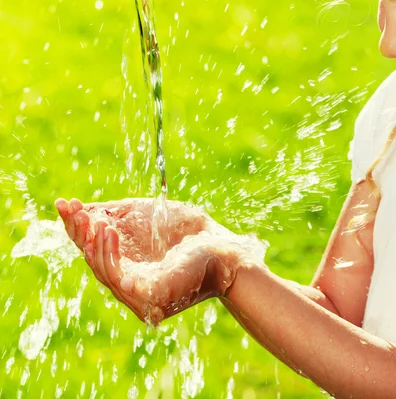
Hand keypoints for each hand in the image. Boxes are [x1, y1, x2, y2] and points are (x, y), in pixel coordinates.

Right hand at [55, 197, 267, 324]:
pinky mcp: (147, 297)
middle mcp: (129, 285)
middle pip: (93, 260)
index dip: (78, 227)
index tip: (64, 204)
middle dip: (79, 233)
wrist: (224, 249)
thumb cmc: (191, 233)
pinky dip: (109, 253)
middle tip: (70, 209)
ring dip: (92, 241)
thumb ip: (117, 214)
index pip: (96, 249)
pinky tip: (108, 231)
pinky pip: (118, 277)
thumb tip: (80, 207)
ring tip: (91, 218)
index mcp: (129, 267)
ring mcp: (137, 295)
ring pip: (101, 270)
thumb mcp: (147, 216)